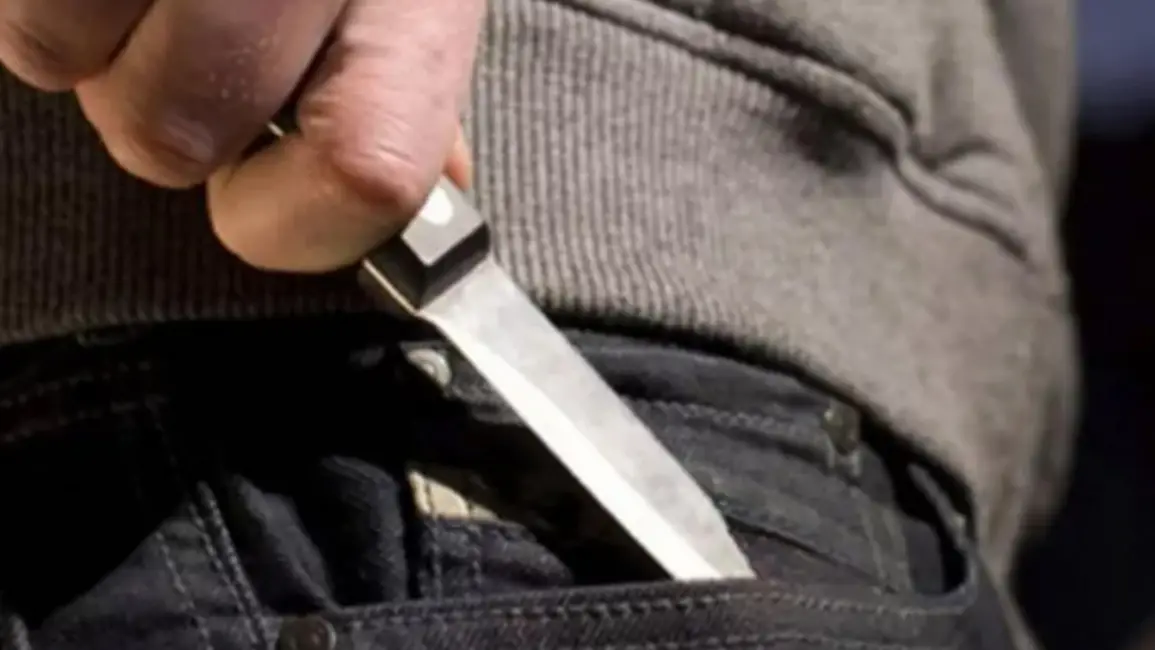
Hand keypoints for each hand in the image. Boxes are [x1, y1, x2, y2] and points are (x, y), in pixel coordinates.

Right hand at [0, 0, 483, 271]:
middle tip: (187, 43)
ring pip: (60, 62)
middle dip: (167, 119)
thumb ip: (411, 80)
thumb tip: (435, 185)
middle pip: (172, 134)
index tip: (270, 197)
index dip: (300, 226)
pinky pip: (13, 8)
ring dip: (87, 39)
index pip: (366, 166)